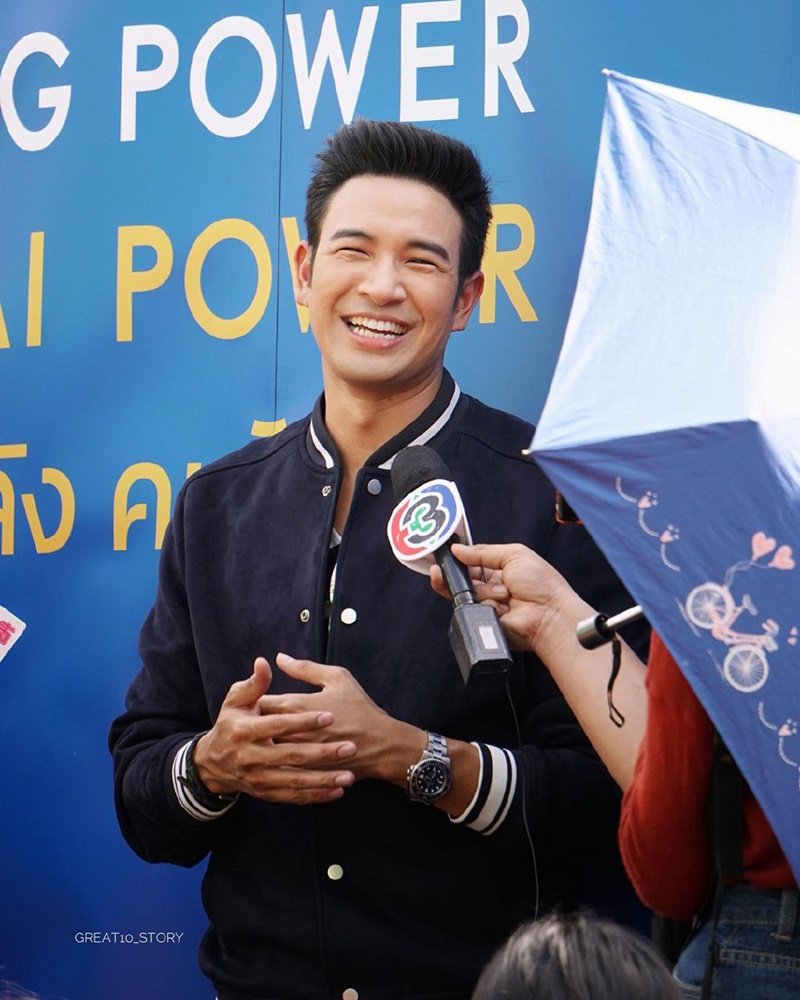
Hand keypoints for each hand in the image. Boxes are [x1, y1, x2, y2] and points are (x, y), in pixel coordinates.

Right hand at [193, 657, 356, 803]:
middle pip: (291, 756)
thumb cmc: (230, 724)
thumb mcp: (235, 701)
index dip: (303, 721)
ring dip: (324, 780)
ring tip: (349, 776)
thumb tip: (264, 662)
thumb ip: (254, 684)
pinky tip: (337, 792)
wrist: (213, 763)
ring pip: (295, 781)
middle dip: (322, 753)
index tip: (329, 716)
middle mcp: (250, 758)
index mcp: (244, 731)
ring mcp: (259, 779)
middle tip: (349, 748)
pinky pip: (294, 797)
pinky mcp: (266, 793)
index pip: (278, 725)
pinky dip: (316, 796)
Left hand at [258, 654, 418, 783]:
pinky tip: (278, 760)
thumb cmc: (360, 708)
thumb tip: (279, 658)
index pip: (259, 702)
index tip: (254, 701)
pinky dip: (276, 764)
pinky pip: (281, 770)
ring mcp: (297, 755)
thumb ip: (305, 668)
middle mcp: (292, 731)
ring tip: (264, 741)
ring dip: (263, 745)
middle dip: (255, 724)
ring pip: (266, 751)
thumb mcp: (337, 678)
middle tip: (255, 722)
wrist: (381, 744)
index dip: (253, 701)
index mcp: (296, 705)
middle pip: (258, 728)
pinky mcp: (304, 773)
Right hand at [431, 543, 578, 651]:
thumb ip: (483, 551)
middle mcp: (492, 587)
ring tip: (505, 594)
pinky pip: (472, 610)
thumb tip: (458, 549)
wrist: (551, 616)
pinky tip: (502, 606)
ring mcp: (487, 606)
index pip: (471, 562)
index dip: (458, 559)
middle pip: (463, 579)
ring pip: (466, 594)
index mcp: (500, 569)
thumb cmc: (542, 585)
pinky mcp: (485, 621)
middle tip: (445, 569)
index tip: (446, 554)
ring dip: (484, 591)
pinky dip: (486, 605)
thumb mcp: (514, 555)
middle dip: (456, 574)